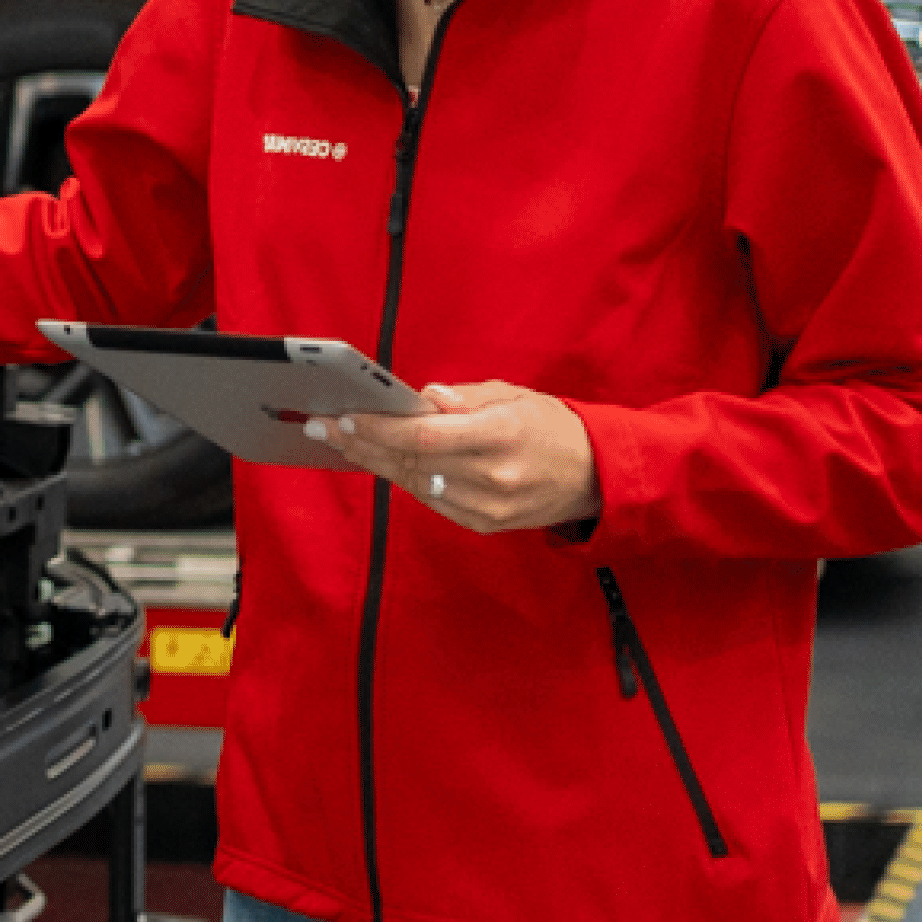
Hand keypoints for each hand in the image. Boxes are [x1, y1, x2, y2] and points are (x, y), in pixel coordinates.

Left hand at [319, 380, 599, 534]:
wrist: (597, 477)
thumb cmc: (551, 427)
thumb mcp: (515, 396)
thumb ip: (466, 398)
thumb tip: (424, 398)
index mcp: (500, 436)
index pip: (424, 437)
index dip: (378, 429)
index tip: (344, 416)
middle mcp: (492, 477)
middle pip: (411, 463)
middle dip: (362, 444)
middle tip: (324, 427)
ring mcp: (487, 507)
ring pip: (415, 484)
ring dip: (376, 463)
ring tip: (344, 441)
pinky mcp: (483, 525)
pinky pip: (431, 500)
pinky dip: (405, 479)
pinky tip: (380, 462)